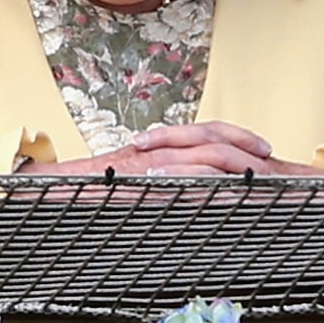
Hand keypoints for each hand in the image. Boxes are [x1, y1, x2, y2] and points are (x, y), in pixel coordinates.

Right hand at [17, 121, 320, 176]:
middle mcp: (156, 148)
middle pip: (208, 136)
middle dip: (242, 144)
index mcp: (159, 147)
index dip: (234, 136)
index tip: (260, 148)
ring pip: (199, 153)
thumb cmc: (92, 188)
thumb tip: (192, 191)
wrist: (56, 187)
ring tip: (257, 172)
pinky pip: (177, 177)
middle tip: (267, 155)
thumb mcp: (135, 180)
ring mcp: (148, 161)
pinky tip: (224, 189)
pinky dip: (203, 182)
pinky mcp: (140, 177)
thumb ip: (162, 181)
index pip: (203, 132)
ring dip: (232, 162)